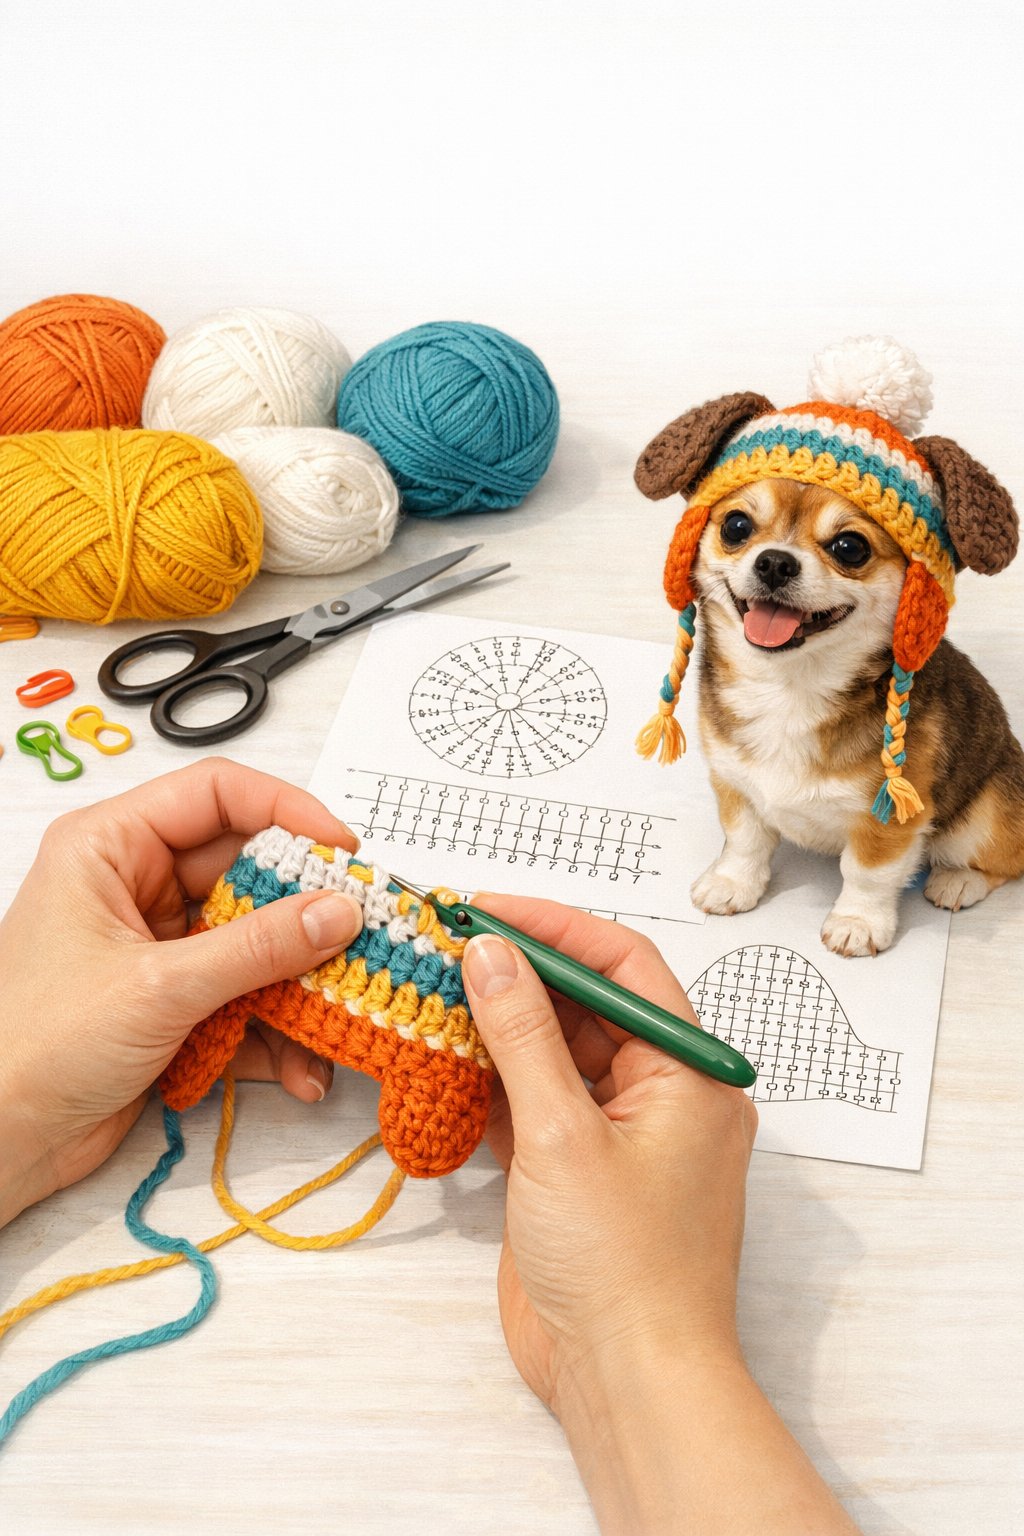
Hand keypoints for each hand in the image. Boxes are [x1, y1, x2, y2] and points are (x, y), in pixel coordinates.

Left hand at [0, 759, 362, 1226]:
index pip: (216, 795)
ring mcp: (158, 945)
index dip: (287, 812)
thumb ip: (257, 947)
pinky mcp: (174, 1001)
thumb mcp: (158, 987)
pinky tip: (303, 1069)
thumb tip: (338, 912)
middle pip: (247, 871)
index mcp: (111, 848)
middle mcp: (136, 886)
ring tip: (343, 1009)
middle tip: (363, 934)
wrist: (0, 1142)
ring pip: (255, 939)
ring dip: (300, 981)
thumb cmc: (36, 1046)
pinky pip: (245, 996)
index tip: (343, 851)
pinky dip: (278, 1031)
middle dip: (307, 910)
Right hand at [462, 897, 858, 1534]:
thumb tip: (492, 954)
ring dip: (498, 1026)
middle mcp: (661, 1094)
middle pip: (586, 1005)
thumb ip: (525, 1036)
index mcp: (690, 1073)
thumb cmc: (626, 1268)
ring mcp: (617, 1135)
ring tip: (431, 991)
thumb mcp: (565, 1136)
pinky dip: (492, 1081)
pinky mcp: (576, 1172)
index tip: (486, 909)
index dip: (555, 928)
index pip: (624, 966)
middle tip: (445, 944)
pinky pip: (535, 1103)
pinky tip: (441, 1059)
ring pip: (555, 1053)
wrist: (629, 1384)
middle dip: (518, 974)